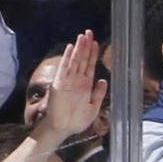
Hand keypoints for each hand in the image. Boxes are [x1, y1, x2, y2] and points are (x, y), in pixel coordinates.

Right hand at [34, 31, 106, 147]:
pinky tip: (70, 49)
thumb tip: (104, 80)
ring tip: (82, 36)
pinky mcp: (59, 84)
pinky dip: (67, 59)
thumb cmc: (77, 120)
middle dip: (86, 46)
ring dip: (78, 49)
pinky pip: (63, 69)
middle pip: (82, 60)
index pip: (90, 65)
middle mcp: (77, 80)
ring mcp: (67, 81)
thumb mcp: (93, 107)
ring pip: (74, 61)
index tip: (96, 43)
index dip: (93, 54)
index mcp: (86, 85)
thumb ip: (98, 94)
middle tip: (89, 32)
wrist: (63, 128)